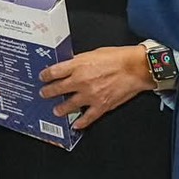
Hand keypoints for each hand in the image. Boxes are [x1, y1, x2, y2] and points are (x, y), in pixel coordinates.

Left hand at [39, 45, 154, 130]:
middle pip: (58, 88)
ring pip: (69, 105)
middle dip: (48, 92)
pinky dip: (81, 122)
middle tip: (44, 94)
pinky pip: (88, 117)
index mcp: (78, 66)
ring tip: (57, 110)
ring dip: (61, 109)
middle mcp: (81, 81)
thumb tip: (69, 65)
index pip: (54, 72)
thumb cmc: (117, 58)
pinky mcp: (101, 106)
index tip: (42, 77)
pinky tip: (76, 125)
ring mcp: (90, 95)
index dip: (45, 75)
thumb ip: (79, 61)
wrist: (135, 68)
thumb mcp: (93, 53)